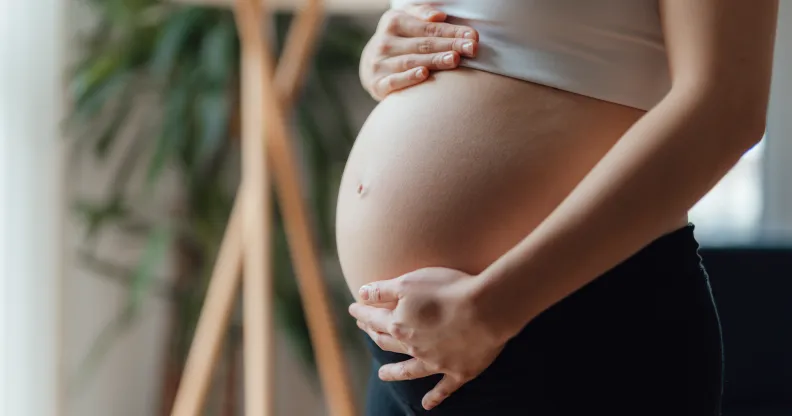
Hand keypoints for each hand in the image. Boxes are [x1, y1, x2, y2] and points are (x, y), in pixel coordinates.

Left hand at [348, 267, 506, 410]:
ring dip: (394, 372)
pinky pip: (443, 389)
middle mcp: (413, 347)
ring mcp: (435, 362)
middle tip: (366, 330)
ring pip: (409, 370)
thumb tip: (360, 293)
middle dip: (374, 334)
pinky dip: (434, 397)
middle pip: (388, 342)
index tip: (353, 308)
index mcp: (399, 324)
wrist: (486, 309)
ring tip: (383, 374)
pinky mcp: (458, 371)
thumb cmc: (447, 289)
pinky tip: (426, 405)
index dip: (362, 313)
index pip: (374, 318)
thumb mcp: (408, 282)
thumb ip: (382, 290)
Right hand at [360, 5, 478, 100]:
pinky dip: (409, 78)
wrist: (371, 65)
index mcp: (393, 21)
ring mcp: (379, 63)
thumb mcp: (406, 19)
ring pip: (412, 61)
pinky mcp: (377, 83)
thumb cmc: (399, 40)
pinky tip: (424, 74)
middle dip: (449, 46)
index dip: (451, 31)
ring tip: (454, 59)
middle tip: (471, 49)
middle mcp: (385, 42)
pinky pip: (394, 80)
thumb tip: (438, 16)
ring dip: (434, 60)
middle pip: (423, 44)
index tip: (473, 36)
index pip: (428, 27)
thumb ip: (422, 13)